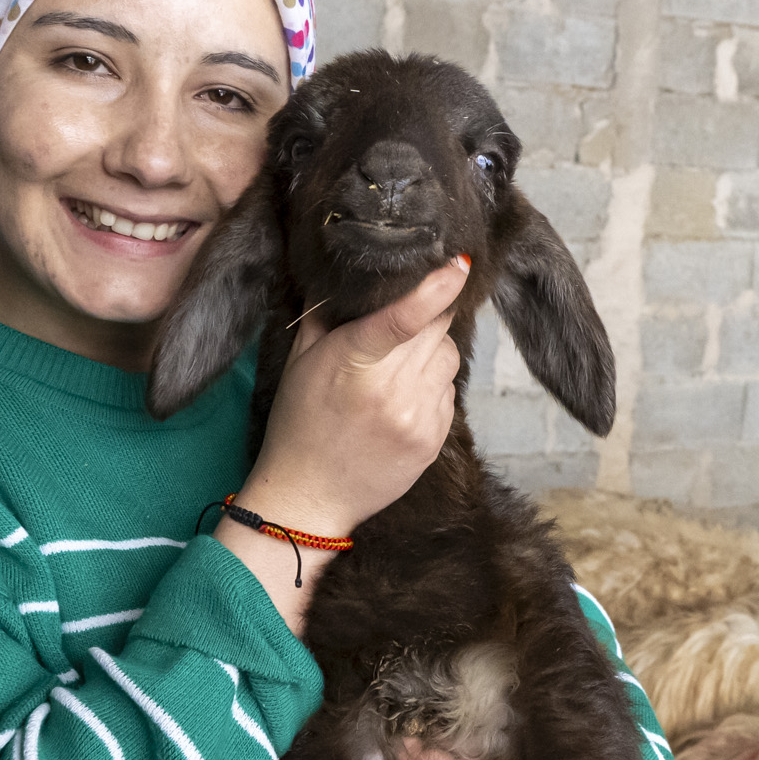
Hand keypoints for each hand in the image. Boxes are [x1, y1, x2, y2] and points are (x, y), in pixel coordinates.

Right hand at [239, 257, 467, 539]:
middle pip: (438, 328)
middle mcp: (390, 391)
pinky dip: (434, 387)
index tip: (459, 263)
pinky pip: (451, 393)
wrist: (309, 496)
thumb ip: (326, 313)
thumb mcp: (300, 360)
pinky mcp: (433, 442)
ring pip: (450, 357)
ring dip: (432, 353)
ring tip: (398, 370)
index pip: (405, 316)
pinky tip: (403, 401)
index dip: (437, 286)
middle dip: (428, 317)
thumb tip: (351, 271)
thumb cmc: (299, 422)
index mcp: (353, 362)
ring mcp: (416, 419)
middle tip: (403, 328)